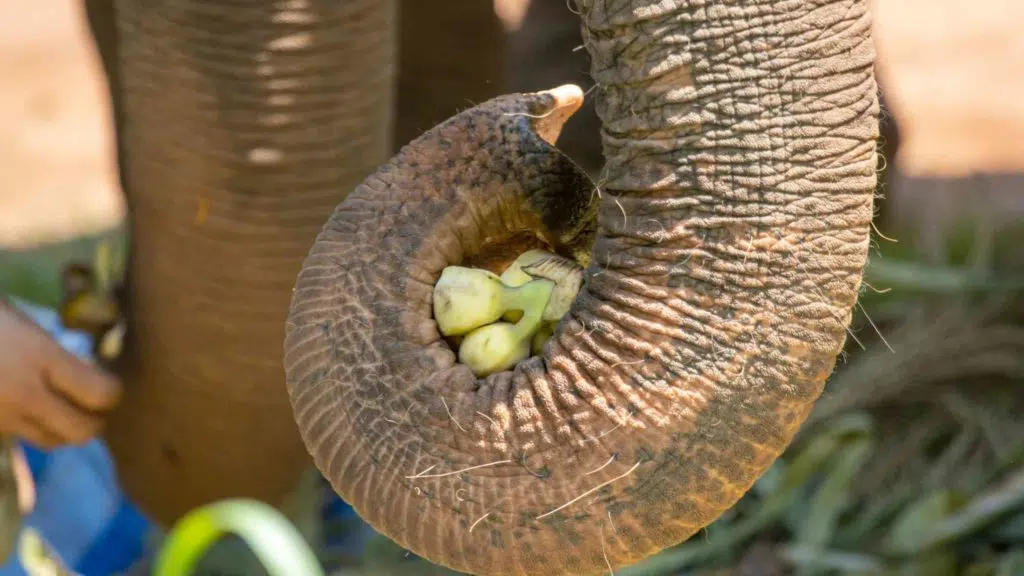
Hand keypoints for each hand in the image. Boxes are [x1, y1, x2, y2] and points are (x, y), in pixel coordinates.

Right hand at [0, 301, 121, 448]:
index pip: (100, 393)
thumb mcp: (18, 318)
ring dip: (63, 429)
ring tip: (64, 408)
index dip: (113, 392)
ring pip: (48, 441)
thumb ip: (51, 347)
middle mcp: (23, 394)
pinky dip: (28, 429)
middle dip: (94, 421)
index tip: (110, 382)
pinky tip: (26, 408)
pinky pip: (16, 438)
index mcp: (38, 357)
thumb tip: (87, 362)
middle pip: (80, 432)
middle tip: (95, 405)